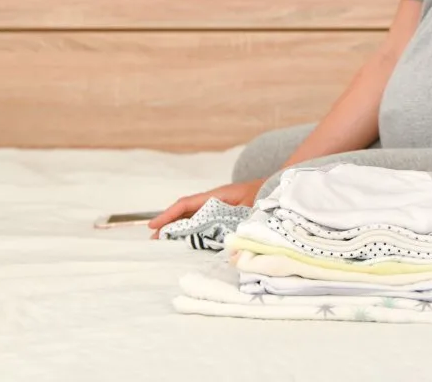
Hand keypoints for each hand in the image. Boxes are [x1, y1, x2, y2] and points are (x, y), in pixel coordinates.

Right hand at [147, 178, 262, 236]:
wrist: (277, 186)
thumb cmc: (265, 193)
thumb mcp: (254, 207)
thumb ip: (243, 222)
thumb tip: (233, 243)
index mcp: (217, 195)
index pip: (186, 203)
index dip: (168, 215)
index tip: (153, 226)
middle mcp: (214, 200)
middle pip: (185, 211)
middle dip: (168, 225)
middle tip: (153, 241)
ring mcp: (218, 207)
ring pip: (192, 217)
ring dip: (179, 229)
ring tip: (165, 244)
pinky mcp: (223, 215)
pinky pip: (204, 222)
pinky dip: (193, 231)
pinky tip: (187, 242)